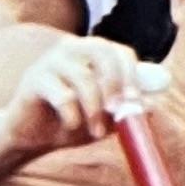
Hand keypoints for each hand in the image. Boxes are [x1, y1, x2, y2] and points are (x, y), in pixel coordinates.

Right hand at [0, 37, 154, 154]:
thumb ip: (127, 109)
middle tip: (119, 113)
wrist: (30, 137)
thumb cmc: (72, 122)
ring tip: (94, 132)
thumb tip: (153, 104)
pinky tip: (69, 125)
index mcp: (94, 53)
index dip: (133, 77)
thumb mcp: (106, 119)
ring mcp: (51, 60)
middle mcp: (73, 48)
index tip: (135, 103)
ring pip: (84, 78)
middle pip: (103, 53)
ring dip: (95, 110)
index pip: (121, 53)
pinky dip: (72, 116)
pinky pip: (63, 96)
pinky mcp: (34, 78)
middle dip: (116, 86)